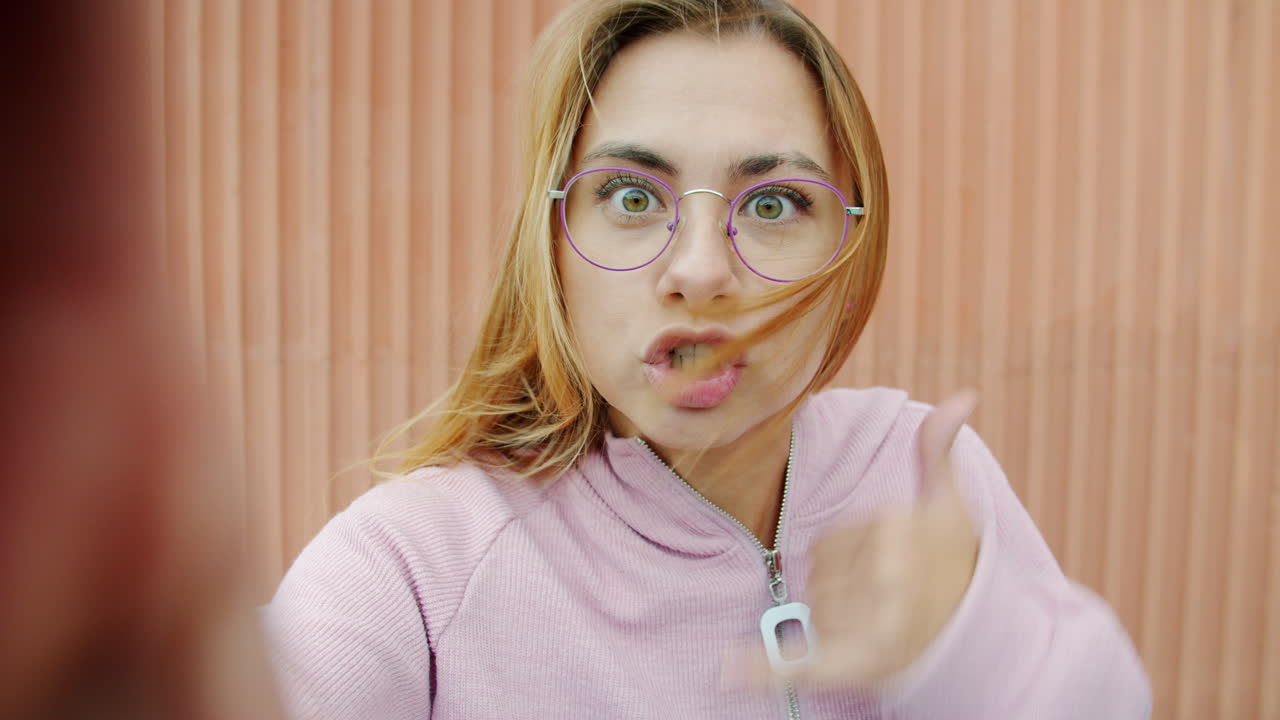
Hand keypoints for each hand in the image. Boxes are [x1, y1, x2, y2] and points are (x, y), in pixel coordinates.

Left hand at [726, 391, 980, 690]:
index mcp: (895, 536)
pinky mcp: (854, 667)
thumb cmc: (953, 570)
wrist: (974, 644)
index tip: (887, 569)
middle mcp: (881, 579)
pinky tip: (729, 667)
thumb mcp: (952, 507)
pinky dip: (763, 670)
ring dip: (835, 621)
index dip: (851, 556)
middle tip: (881, 601)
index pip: (830, 542)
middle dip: (841, 589)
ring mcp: (869, 625)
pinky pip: (798, 665)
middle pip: (819, 576)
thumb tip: (962, 396)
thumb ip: (939, 452)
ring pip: (816, 611)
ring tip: (876, 628)